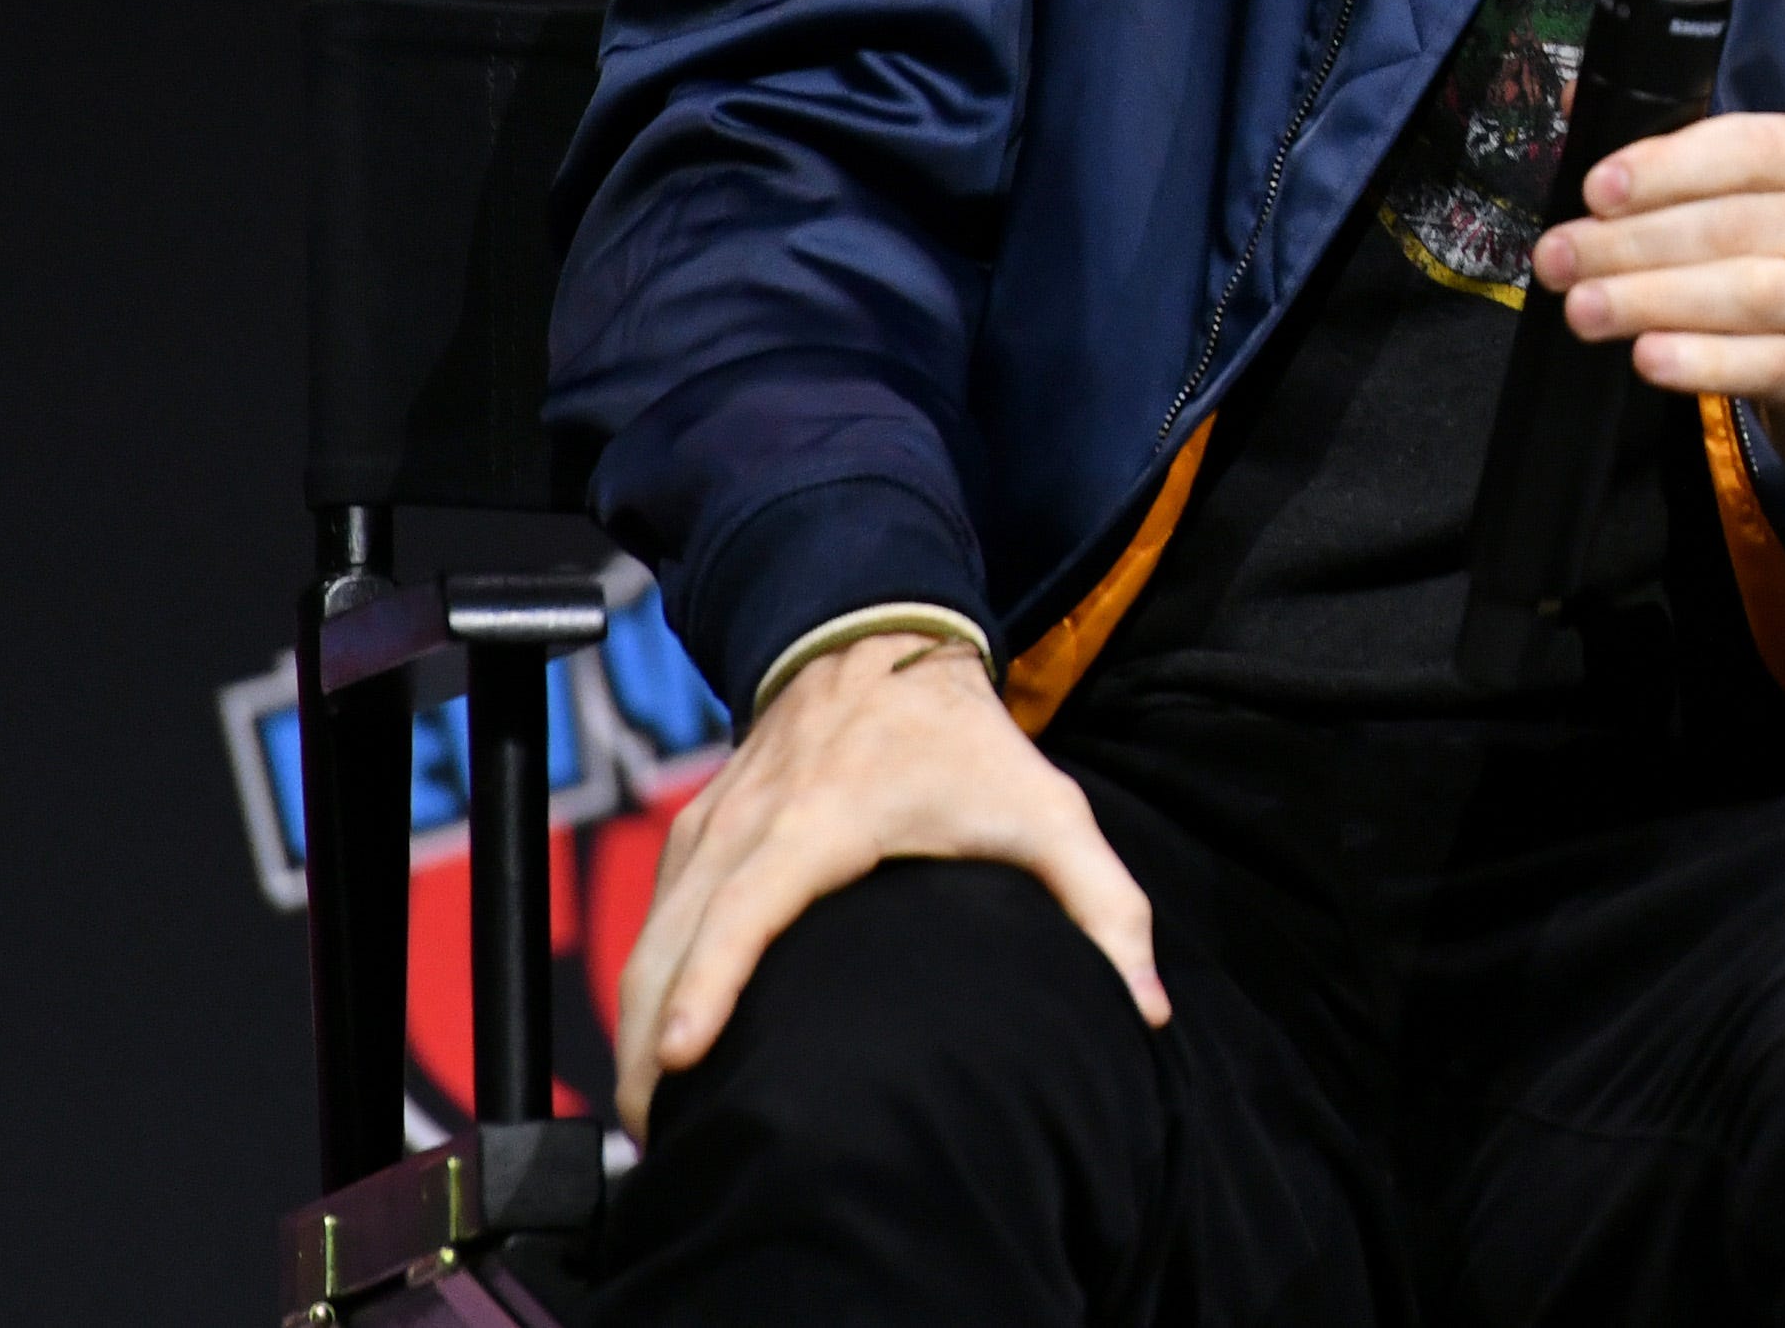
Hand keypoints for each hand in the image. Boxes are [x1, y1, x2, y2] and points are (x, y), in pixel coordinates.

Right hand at [607, 630, 1164, 1135]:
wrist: (885, 641)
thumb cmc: (967, 741)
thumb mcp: (1049, 810)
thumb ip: (1104, 906)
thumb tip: (1144, 1009)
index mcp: (821, 824)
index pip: (744, 912)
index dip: (707, 989)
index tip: (677, 1062)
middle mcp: (750, 826)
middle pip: (671, 945)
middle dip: (651, 1046)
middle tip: (661, 1142)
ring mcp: (712, 824)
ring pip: (650, 936)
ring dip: (640, 1024)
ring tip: (653, 1121)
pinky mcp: (698, 828)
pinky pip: (656, 915)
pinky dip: (647, 981)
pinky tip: (660, 1044)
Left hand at [1532, 111, 1784, 506]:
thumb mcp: (1759, 197)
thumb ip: (1679, 154)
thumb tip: (1580, 99)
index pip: (1745, 148)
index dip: (1666, 167)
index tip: (1596, 190)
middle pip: (1730, 225)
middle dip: (1631, 242)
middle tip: (1557, 259)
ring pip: (1747, 292)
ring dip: (1653, 298)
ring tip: (1583, 309)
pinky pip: (1770, 363)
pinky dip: (1704, 361)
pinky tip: (1649, 358)